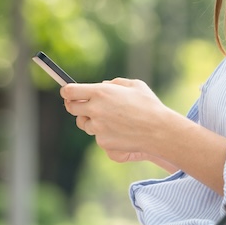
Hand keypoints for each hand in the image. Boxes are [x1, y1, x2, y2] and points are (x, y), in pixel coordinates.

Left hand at [60, 77, 225, 194]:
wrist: (159, 130)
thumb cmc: (149, 105)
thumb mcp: (135, 85)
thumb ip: (115, 83)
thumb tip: (101, 85)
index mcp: (100, 92)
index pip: (69, 91)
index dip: (66, 91)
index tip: (68, 92)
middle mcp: (95, 109)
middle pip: (71, 108)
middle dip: (76, 105)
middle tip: (84, 105)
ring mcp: (98, 127)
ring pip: (84, 123)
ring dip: (91, 120)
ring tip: (109, 118)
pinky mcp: (103, 141)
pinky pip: (97, 136)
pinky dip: (104, 133)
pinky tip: (119, 130)